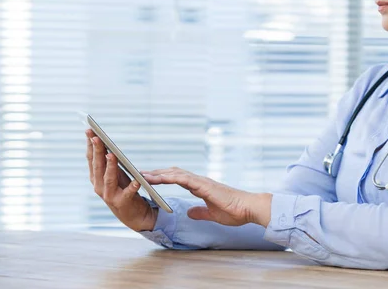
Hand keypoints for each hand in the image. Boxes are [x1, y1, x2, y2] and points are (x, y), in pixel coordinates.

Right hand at [85, 129, 157, 231]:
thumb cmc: (123, 189)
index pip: (91, 159)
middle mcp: (99, 186)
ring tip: (112, 154)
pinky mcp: (122, 203)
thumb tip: (101, 141)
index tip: (89, 131)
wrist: (132, 214)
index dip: (90, 145)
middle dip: (97, 151)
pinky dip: (132, 186)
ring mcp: (109, 196)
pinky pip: (128, 193)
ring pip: (109, 178)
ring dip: (110, 166)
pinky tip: (137, 180)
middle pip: (98, 166)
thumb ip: (107, 161)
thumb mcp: (114, 173)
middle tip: (97, 137)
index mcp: (96, 178)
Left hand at [141, 167, 271, 226]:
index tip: (149, 178)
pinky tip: (157, 178)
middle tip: (138, 173)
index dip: (163, 177)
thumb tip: (190, 212)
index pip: (177, 179)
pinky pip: (182, 178)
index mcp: (201, 187)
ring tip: (141, 174)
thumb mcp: (212, 214)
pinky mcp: (203, 185)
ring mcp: (201, 181)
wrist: (249, 209)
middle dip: (156, 173)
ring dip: (157, 173)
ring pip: (174, 173)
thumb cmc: (235, 211)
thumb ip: (201, 212)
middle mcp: (199, 181)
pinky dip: (168, 177)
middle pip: (172, 173)